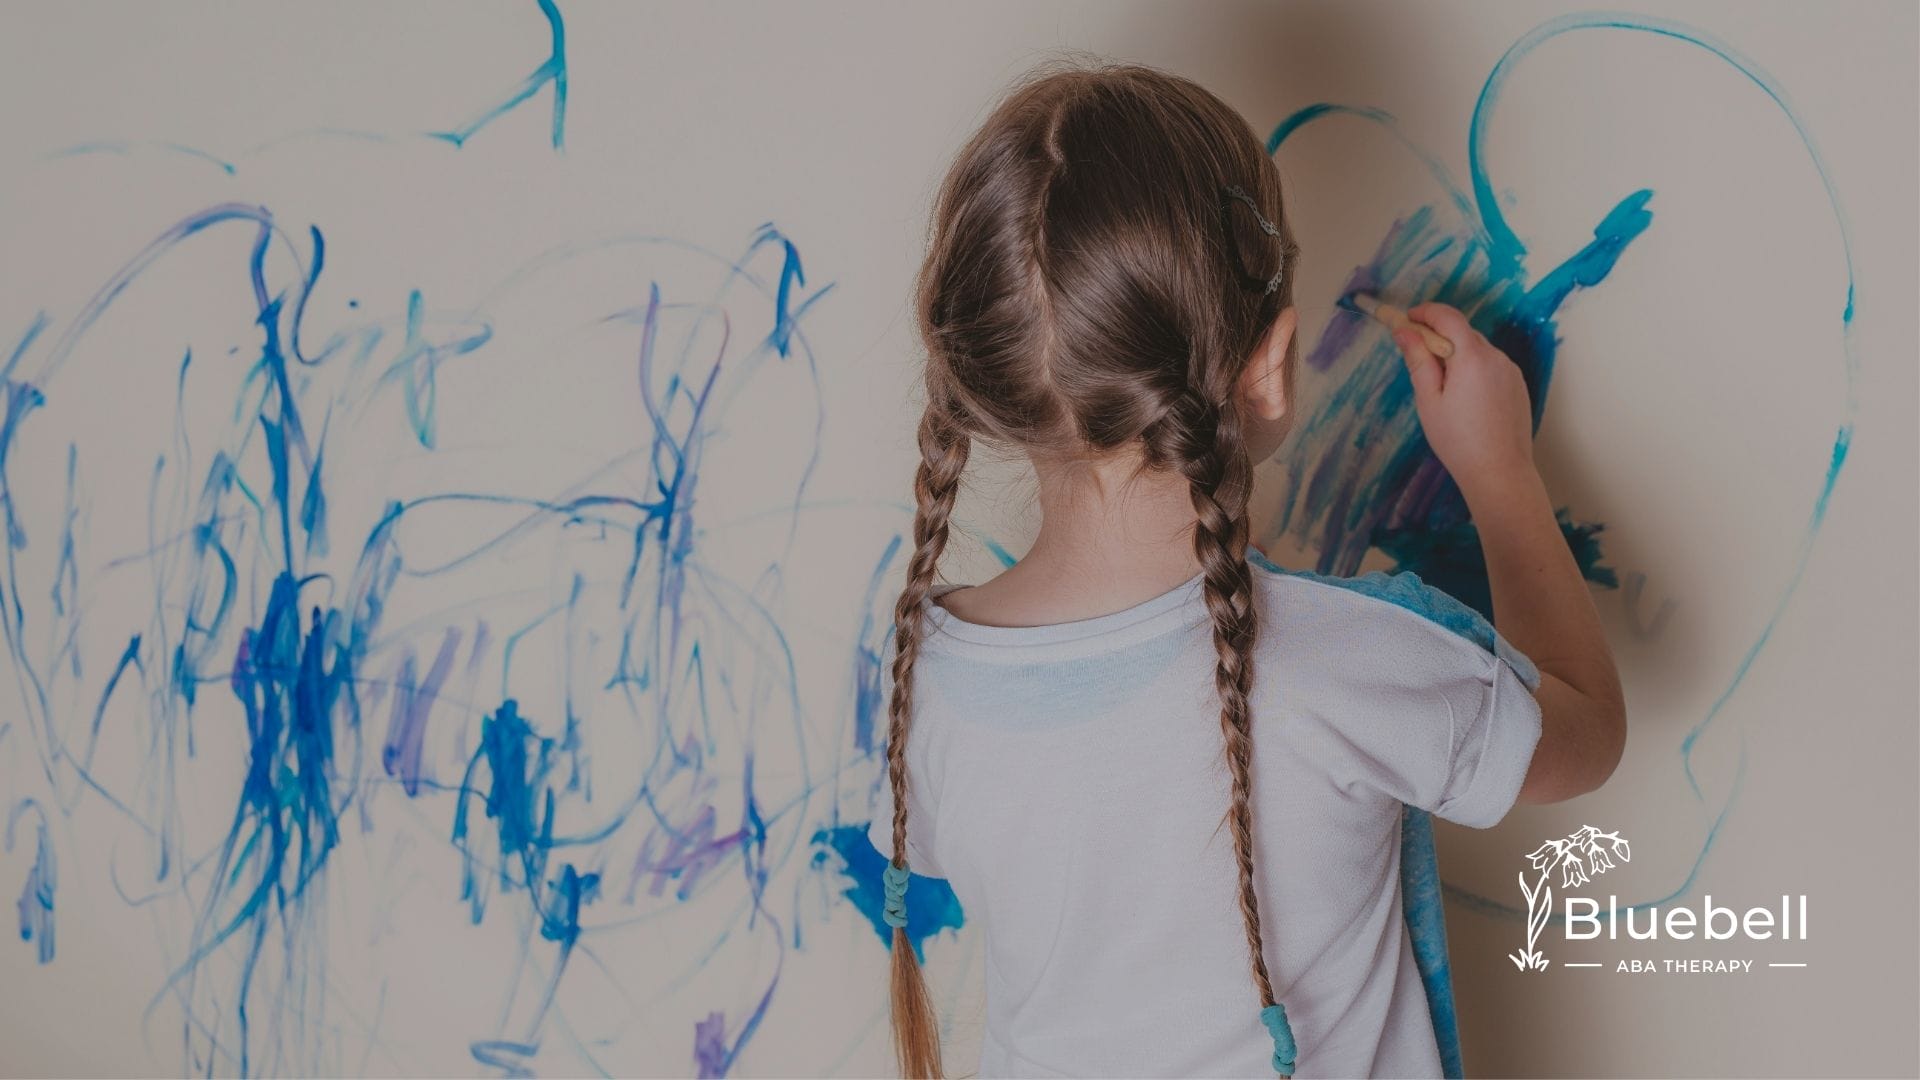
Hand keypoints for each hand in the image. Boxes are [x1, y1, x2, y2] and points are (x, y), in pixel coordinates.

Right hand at [1392, 302, 1538, 505]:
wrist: (1500, 472)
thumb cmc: (1458, 440)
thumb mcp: (1429, 400)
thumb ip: (1418, 360)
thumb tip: (1404, 331)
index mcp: (1472, 357)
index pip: (1449, 317)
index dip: (1426, 312)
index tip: (1407, 319)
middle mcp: (1496, 357)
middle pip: (1464, 332)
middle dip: (1439, 335)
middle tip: (1416, 354)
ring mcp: (1511, 370)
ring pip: (1478, 349)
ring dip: (1457, 354)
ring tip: (1440, 384)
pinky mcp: (1518, 384)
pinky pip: (1491, 365)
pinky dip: (1473, 368)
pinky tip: (1464, 397)